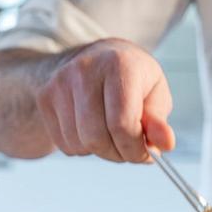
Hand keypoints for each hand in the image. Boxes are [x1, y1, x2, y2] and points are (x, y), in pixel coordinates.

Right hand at [35, 38, 174, 161]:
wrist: (93, 56)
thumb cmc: (131, 76)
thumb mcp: (154, 91)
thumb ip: (158, 120)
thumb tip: (165, 144)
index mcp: (119, 64)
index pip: (122, 123)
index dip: (135, 148)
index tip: (145, 155)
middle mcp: (85, 70)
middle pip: (97, 138)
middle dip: (118, 154)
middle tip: (129, 150)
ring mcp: (60, 83)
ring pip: (79, 144)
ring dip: (101, 152)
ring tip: (113, 136)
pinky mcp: (46, 98)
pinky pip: (65, 144)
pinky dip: (83, 148)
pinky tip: (93, 130)